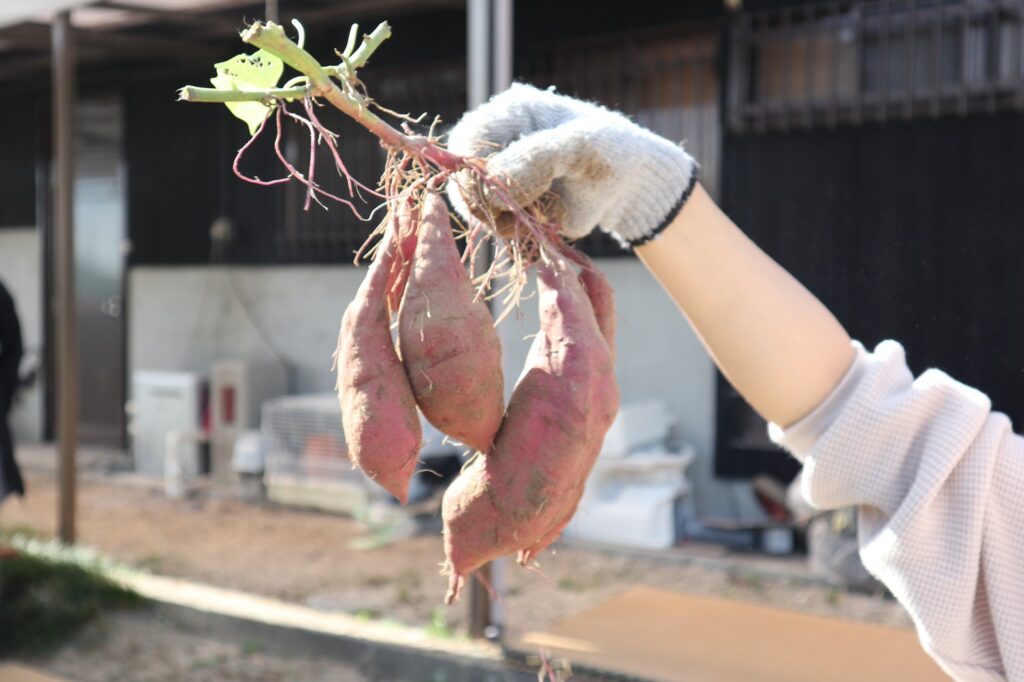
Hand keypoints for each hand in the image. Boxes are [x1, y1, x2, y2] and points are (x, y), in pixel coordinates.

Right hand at [446, 83, 697, 246]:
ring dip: (505, 222)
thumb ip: (536, 160)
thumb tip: (490, 186)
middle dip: (490, 203)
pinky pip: (496, 227)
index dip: (475, 171)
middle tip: (522, 215)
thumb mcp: (580, 147)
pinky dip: (516, 234)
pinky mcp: (512, 208)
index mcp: (509, 114)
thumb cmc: (610, 153)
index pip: (467, 141)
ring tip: (542, 219)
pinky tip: (544, 228)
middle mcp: (497, 145)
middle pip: (464, 178)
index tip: (501, 195)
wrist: (630, 186)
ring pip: (477, 208)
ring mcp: (501, 179)